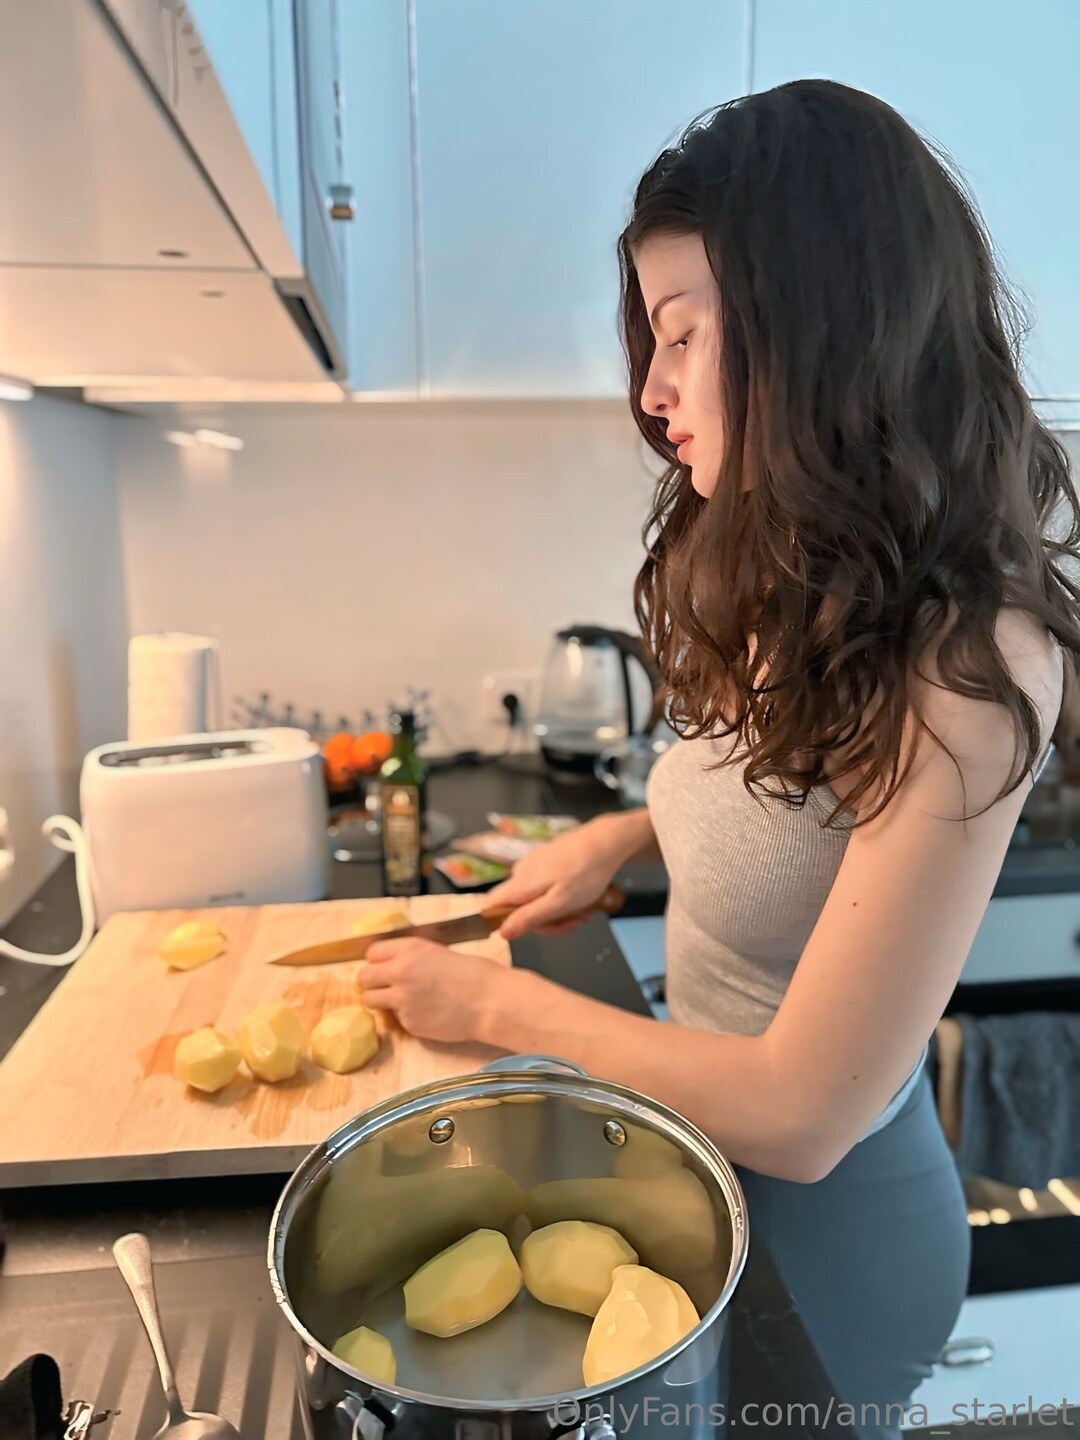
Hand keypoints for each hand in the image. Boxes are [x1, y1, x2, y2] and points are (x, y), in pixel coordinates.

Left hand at [358, 937, 511, 1042]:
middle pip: (363, 977)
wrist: (489, 1001)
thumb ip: (413, 958)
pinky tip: (426, 1013)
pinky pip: (396, 1018)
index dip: (377, 961)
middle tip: (383, 986)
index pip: (372, 952)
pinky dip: (406, 1017)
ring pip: (370, 1000)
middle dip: (371, 982)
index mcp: (409, 949)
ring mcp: (401, 999)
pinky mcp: (408, 1022)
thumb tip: (395, 965)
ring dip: (380, 1000)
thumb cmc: (474, 973)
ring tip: (399, 1001)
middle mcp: (400, 972)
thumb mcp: (439, 952)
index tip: (384, 967)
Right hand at [483, 815, 637, 939]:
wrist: (606, 842)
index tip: (531, 930)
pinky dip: (560, 897)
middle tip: (573, 922)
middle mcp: (520, 872)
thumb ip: (528, 918)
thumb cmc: (585, 874)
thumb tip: (502, 932)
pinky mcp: (546, 860)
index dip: (501, 923)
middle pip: (517, 907)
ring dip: (556, 911)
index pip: (490, 906)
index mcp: (519, 884)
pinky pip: (544, 887)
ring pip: (534, 899)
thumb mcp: (559, 904)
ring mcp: (533, 864)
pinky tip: (579, 897)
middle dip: (544, 921)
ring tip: (581, 911)